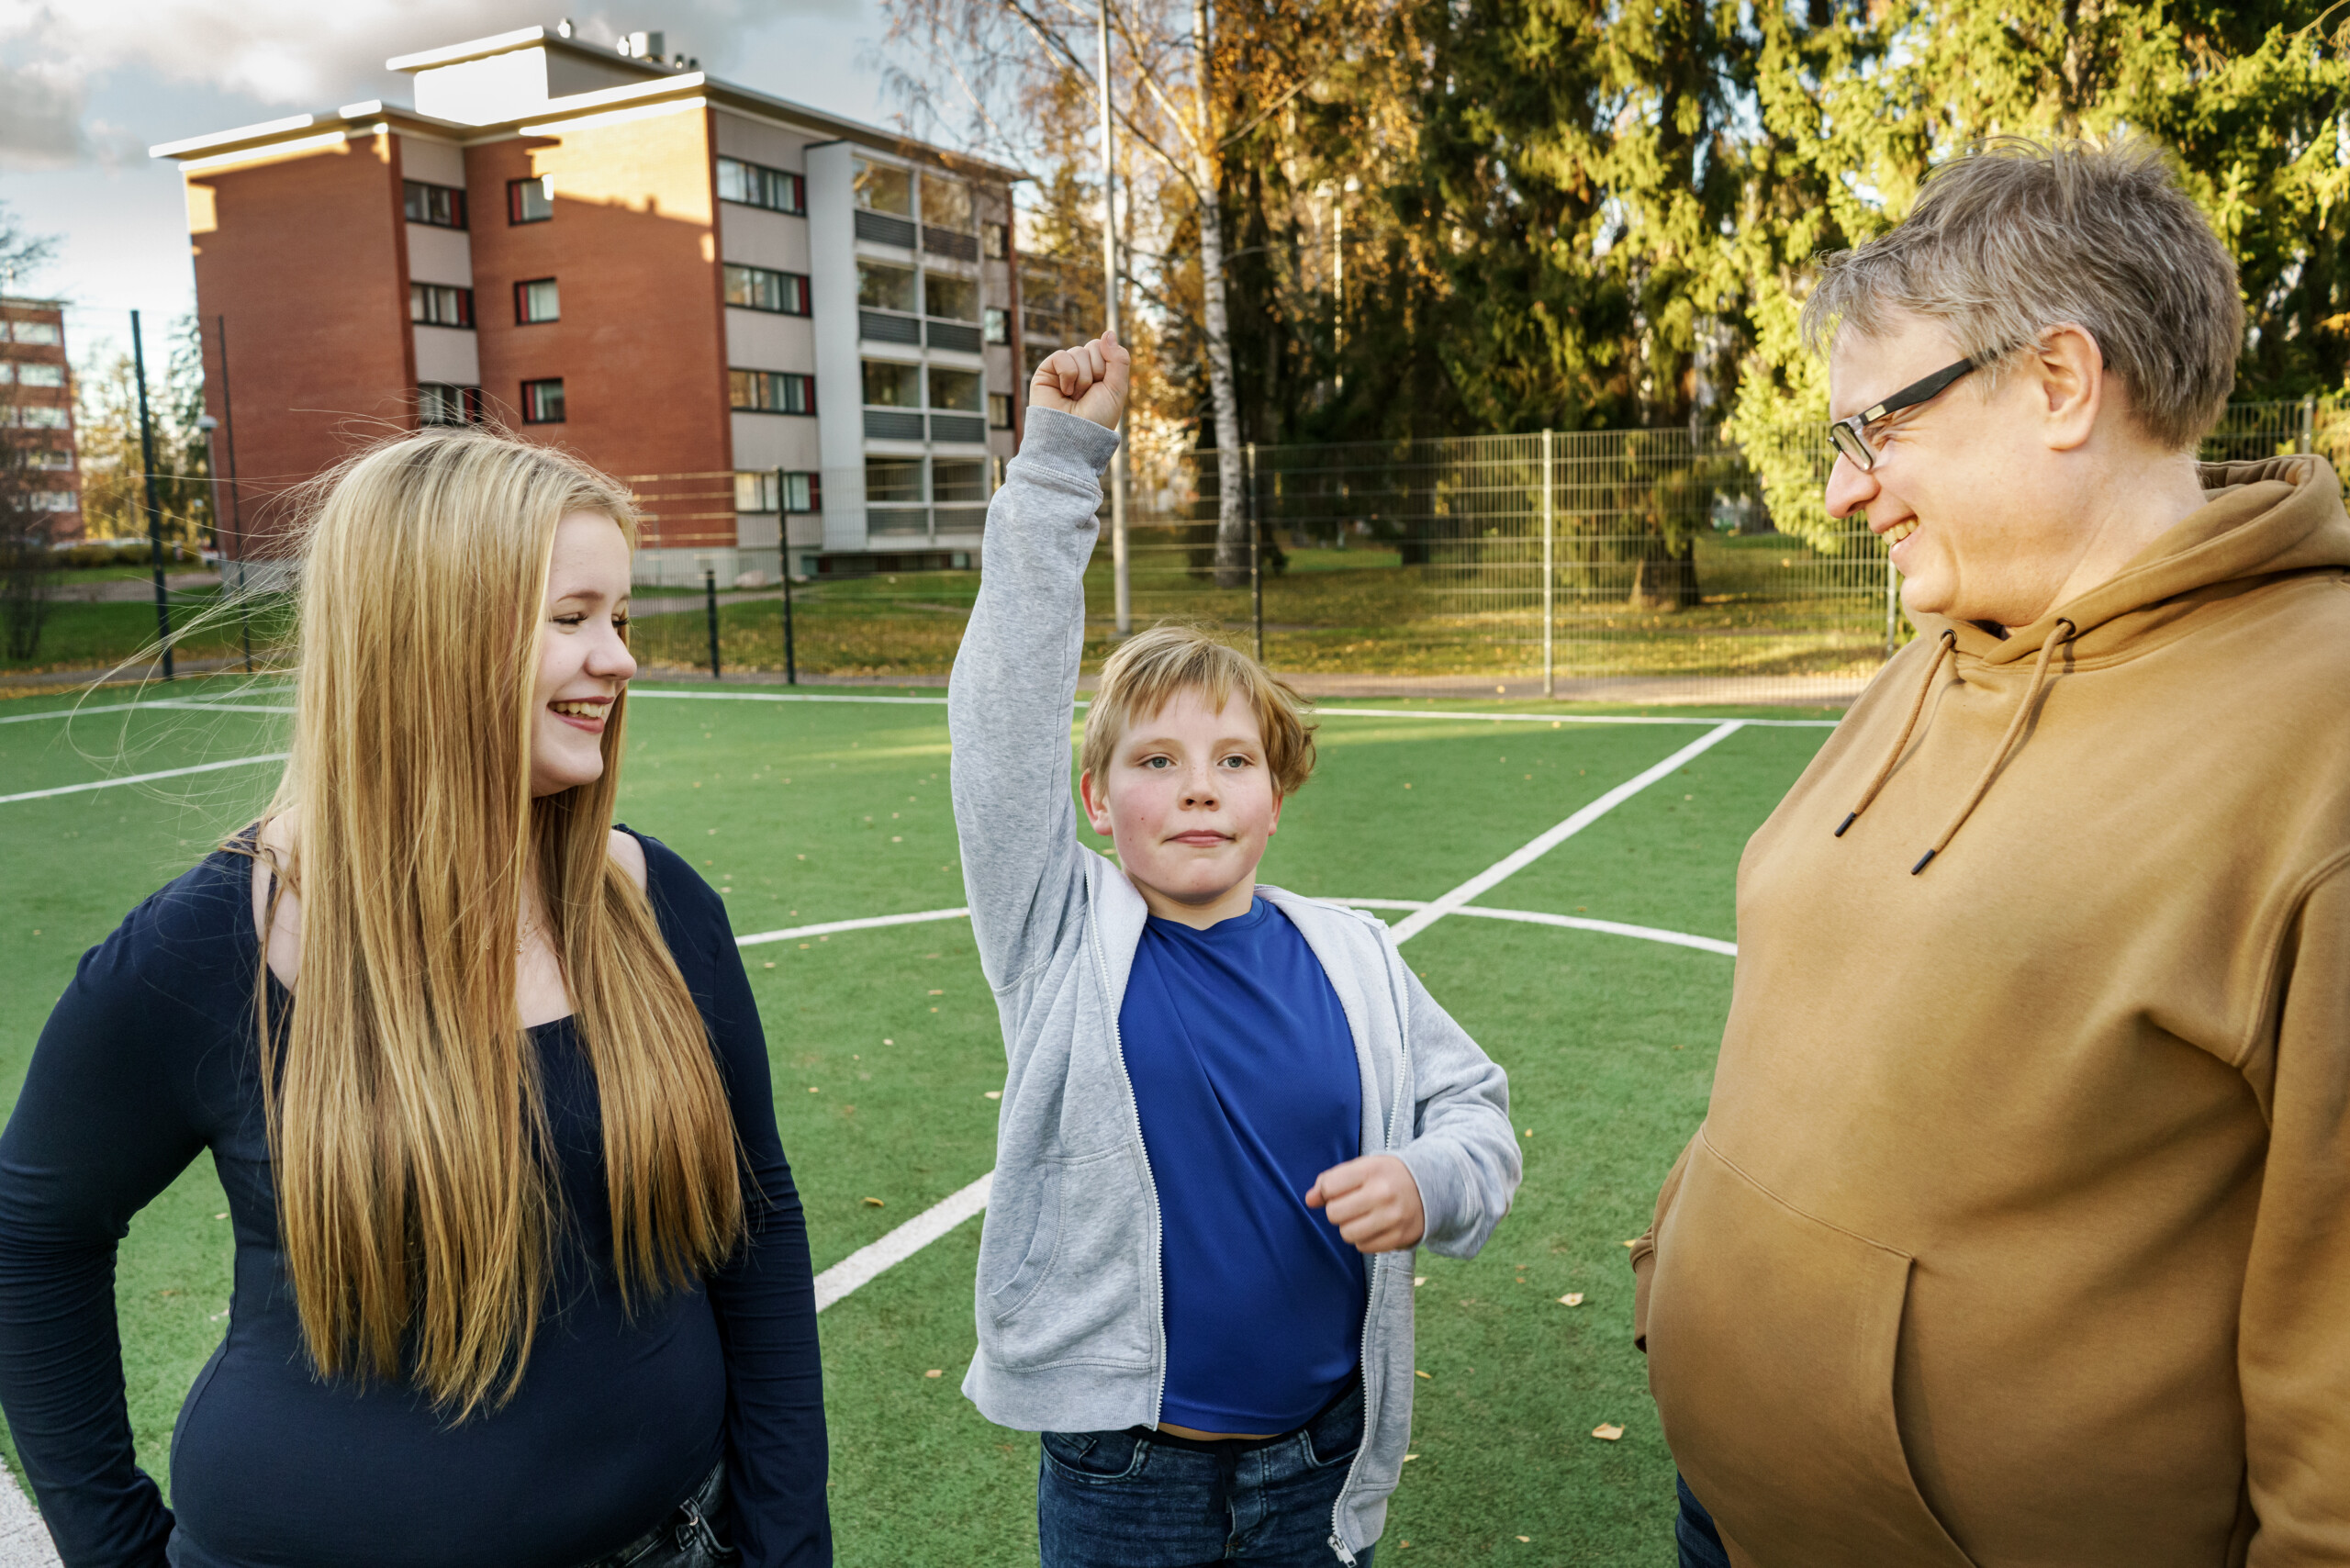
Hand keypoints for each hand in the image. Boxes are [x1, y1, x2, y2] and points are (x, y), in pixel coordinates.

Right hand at [1028, 328, 1129, 431]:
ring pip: (1078, 352)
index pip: (1106, 347)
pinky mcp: (1046, 372)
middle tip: (1088, 395)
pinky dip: (1067, 374)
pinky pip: (1061, 356)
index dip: (1108, 365)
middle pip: (1093, 346)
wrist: (1074, 437)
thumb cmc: (1096, 418)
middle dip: (1096, 372)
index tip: (1103, 388)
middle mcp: (1081, 369)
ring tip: (1075, 397)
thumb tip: (1108, 332)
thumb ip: (1118, 359)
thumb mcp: (1117, 389)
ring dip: (1082, 378)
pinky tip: (1064, 392)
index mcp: (1099, 372)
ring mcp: (1062, 370)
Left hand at [1305, 1155, 1424, 1253]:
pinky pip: (1364, 1247)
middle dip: (1336, 1210)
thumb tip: (1309, 1200)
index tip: (1337, 1190)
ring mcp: (1393, 1217)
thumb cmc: (1386, 1176)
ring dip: (1348, 1227)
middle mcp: (1382, 1193)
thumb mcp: (1362, 1167)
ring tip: (1361, 1217)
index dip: (1326, 1191)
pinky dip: (1363, 1239)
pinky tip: (1374, 1227)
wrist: (1431, 1186)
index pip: (1329, 1186)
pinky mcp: (1400, 1237)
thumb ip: (1332, 1180)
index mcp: (1371, 1169)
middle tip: (1350, 1205)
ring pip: (1347, 1233)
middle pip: (1334, 1213)